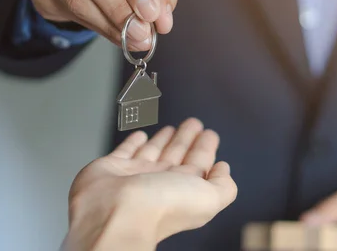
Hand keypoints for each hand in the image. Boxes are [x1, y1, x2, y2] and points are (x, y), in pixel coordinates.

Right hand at [62, 118, 237, 250]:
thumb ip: (223, 185)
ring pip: (153, 151)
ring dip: (164, 139)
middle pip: (178, 155)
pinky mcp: (112, 167)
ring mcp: (136, 175)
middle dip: (187, 139)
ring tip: (172, 127)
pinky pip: (124, 151)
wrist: (117, 213)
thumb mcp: (208, 197)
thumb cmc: (162, 206)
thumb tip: (223, 169)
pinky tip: (140, 134)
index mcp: (184, 188)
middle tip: (194, 123)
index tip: (210, 134)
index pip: (199, 164)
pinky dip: (132, 142)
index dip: (205, 148)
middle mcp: (161, 182)